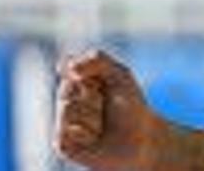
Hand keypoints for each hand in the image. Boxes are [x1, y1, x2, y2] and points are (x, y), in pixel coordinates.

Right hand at [54, 50, 164, 170]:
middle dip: (93, 95)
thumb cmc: (131, 106)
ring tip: (102, 123)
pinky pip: (64, 132)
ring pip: (67, 109)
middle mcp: (66, 99)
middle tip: (105, 104)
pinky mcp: (62, 144)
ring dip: (92, 116)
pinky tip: (95, 138)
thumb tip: (67, 67)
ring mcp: (62, 121)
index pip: (68, 67)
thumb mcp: (120, 74)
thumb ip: (96, 59)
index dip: (88, 74)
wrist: (141, 138)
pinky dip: (86, 133)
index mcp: (76, 80)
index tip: (103, 81)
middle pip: (67, 88)